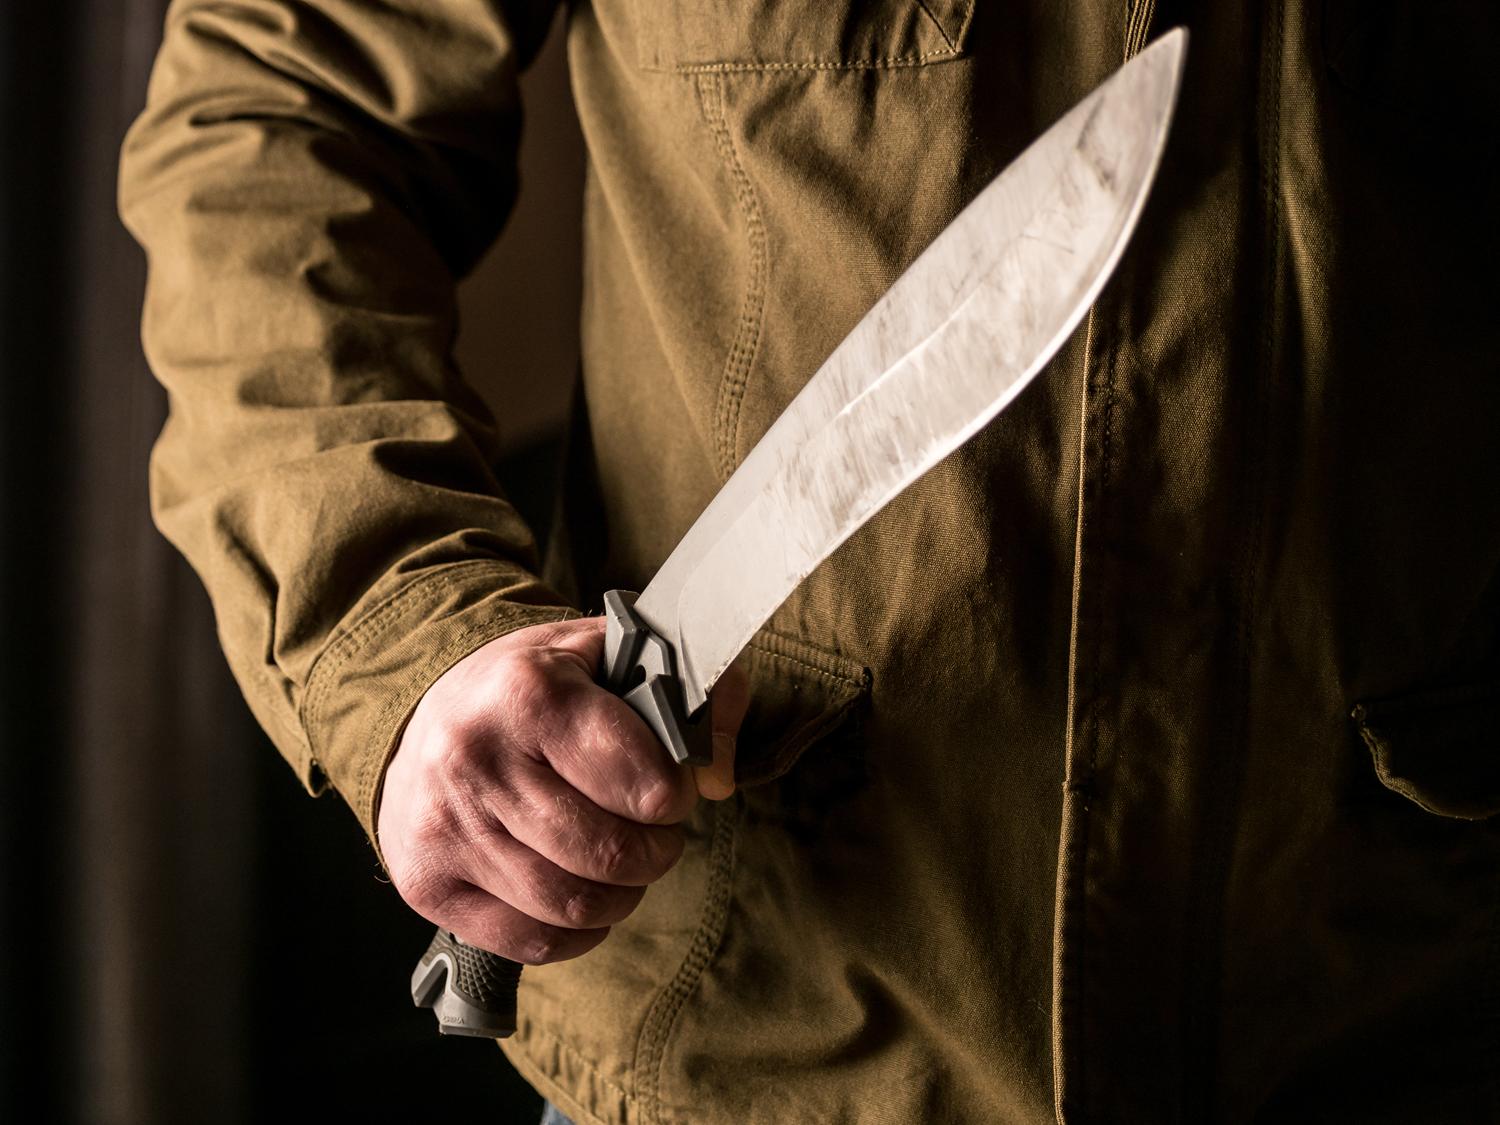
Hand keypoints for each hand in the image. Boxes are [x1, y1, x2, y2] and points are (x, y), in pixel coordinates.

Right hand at [377, 617, 748, 964]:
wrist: (421, 721)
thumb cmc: (532, 690)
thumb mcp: (609, 658)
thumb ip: (690, 693)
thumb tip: (719, 778)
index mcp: (529, 691)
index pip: (642, 780)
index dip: (675, 794)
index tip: (670, 788)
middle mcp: (477, 759)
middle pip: (610, 853)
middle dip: (655, 852)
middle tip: (654, 833)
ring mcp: (446, 827)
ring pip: (573, 905)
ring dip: (621, 895)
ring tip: (622, 863)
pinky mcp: (428, 883)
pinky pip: (532, 941)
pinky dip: (576, 932)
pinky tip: (579, 894)